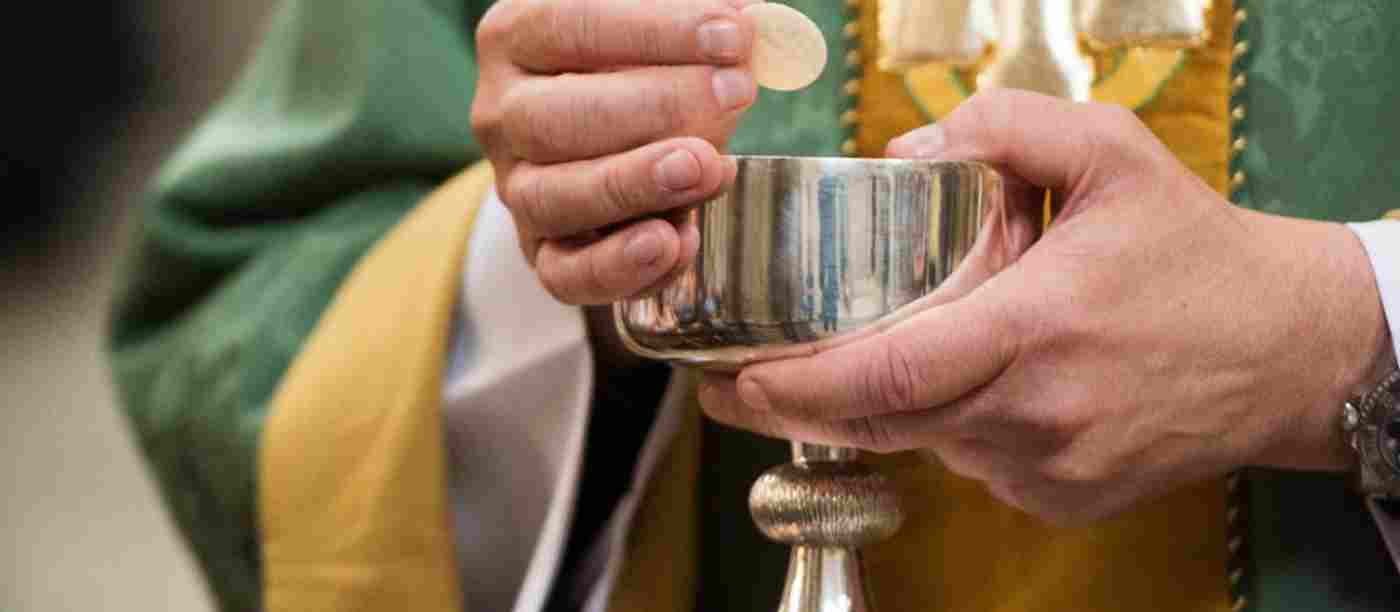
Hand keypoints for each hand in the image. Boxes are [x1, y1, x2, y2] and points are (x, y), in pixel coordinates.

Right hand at [471, 0, 759, 304]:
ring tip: (708, 168)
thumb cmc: (644, 63)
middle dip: (653, 107)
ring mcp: (518, 189)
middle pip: (552, 118)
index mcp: (518, 37)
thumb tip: (759, 29)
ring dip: (634, 185)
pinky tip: (680, 241)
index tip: (734, 36)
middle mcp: (503, 114)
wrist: (622, 132)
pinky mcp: (545, 253)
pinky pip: (565, 275)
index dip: (654, 31)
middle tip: (735, 95)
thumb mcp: (663, 27)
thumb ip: (699, 22)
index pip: (571, 25)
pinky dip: (621, 267)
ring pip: (551, 198)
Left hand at [699, 90, 1391, 525]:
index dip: (797, 389)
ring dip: (893, 402)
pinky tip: (983, 380)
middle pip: (885, 422)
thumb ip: (1004, 129)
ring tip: (903, 345)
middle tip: (748, 379)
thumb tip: (906, 153)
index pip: (887, 378)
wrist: (1286, 347)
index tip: (737, 380)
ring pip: (926, 441)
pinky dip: (954, 424)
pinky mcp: (1064, 499)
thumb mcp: (1111, 152)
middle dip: (804, 405)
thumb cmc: (1192, 250)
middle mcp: (1038, 413)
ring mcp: (1051, 469)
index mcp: (1037, 329)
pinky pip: (973, 463)